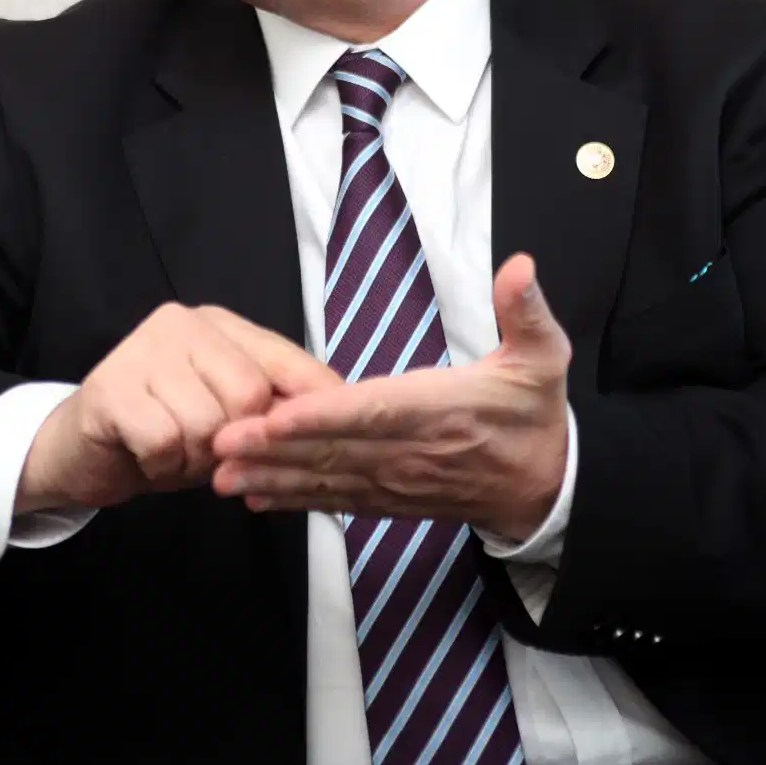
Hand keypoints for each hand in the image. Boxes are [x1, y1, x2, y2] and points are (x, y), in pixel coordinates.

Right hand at [15, 303, 340, 513]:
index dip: (316, 400)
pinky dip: (161, 464)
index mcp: (222, 326)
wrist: (78, 451)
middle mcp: (186, 323)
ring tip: (173, 451)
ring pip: (207, 424)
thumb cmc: (164, 431)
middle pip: (249, 396)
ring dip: (194, 459)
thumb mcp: (227, 419)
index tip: (332, 434)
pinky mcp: (111, 386)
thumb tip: (330, 417)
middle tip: (206, 451)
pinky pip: (165, 441)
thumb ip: (271, 410)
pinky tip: (145, 453)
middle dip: (234, 442)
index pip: (286, 359)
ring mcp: (144, 348)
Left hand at [212, 254, 570, 540]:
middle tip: (219, 443)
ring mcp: (397, 482)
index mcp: (441, 411)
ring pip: (327, 479)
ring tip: (220, 473)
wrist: (546, 489)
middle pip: (334, 451)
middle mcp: (411, 452)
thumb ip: (526, 311)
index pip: (374, 413)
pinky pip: (336, 500)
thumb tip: (519, 264)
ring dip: (271, 477)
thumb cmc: (536, 416)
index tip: (277, 415)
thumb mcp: (543, 357)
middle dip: (273, 449)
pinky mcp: (390, 500)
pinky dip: (294, 499)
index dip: (323, 416)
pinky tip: (254, 495)